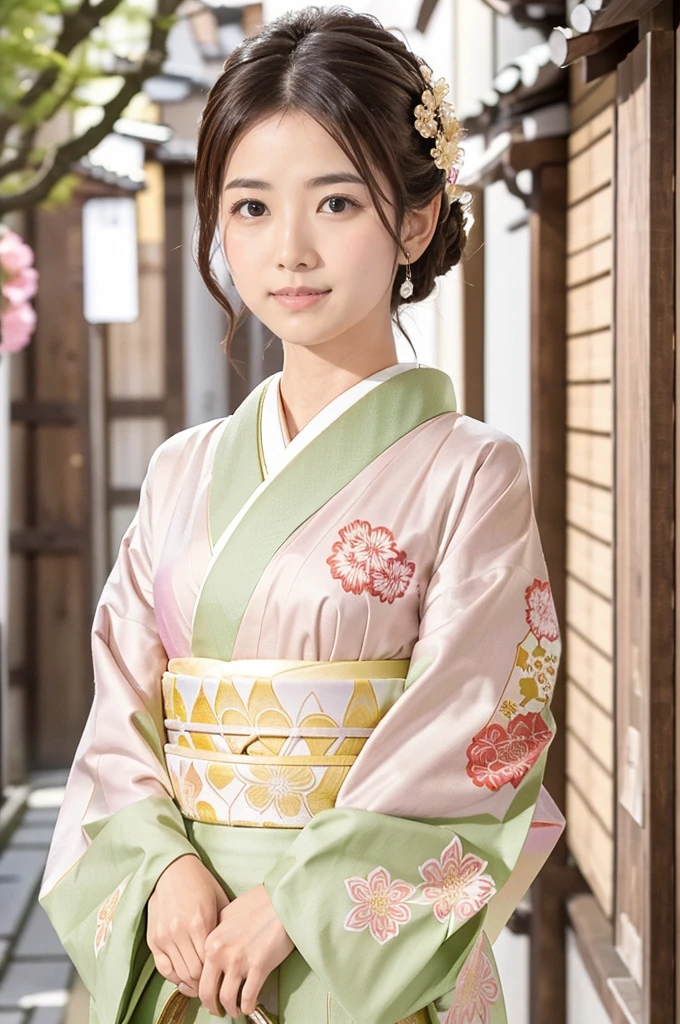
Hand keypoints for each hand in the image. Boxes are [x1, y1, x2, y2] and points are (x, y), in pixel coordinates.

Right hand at [147, 854, 229, 998]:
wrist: (171, 869)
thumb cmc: (199, 882)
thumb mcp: (219, 899)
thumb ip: (224, 926)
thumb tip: (235, 948)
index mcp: (200, 922)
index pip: (211, 962)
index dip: (219, 974)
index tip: (226, 978)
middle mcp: (180, 932)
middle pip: (195, 973)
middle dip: (206, 983)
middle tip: (215, 986)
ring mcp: (164, 937)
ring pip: (179, 974)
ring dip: (191, 984)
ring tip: (202, 985)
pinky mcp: (153, 940)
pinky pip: (164, 969)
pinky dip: (175, 978)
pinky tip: (184, 977)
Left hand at [198, 883, 293, 1017]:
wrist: (281, 899)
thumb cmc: (257, 904)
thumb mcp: (227, 915)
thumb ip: (215, 936)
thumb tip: (211, 958)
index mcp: (210, 940)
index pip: (198, 975)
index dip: (202, 989)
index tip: (208, 995)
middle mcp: (220, 952)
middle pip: (206, 992)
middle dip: (211, 1006)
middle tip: (217, 1010)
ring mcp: (239, 960)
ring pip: (226, 999)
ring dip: (230, 1010)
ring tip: (235, 1011)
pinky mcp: (258, 966)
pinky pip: (248, 997)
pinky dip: (247, 1007)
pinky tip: (250, 1006)